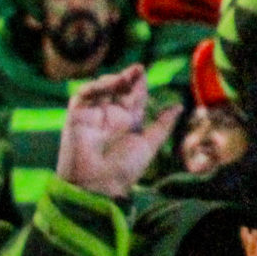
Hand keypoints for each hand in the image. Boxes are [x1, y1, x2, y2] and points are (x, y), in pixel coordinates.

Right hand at [56, 66, 177, 199]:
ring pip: (101, 89)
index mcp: (128, 121)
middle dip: (127, 77)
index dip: (138, 83)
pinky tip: (106, 84)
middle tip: (137, 69)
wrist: (97, 186)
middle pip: (119, 89)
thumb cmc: (124, 169)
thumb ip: (163, 124)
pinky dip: (93, 87)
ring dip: (112, 80)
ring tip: (124, 77)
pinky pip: (82, 97)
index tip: (142, 71)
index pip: (134, 95)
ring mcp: (93, 115)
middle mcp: (110, 116)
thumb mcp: (149, 143)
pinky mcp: (76, 117)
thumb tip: (180, 106)